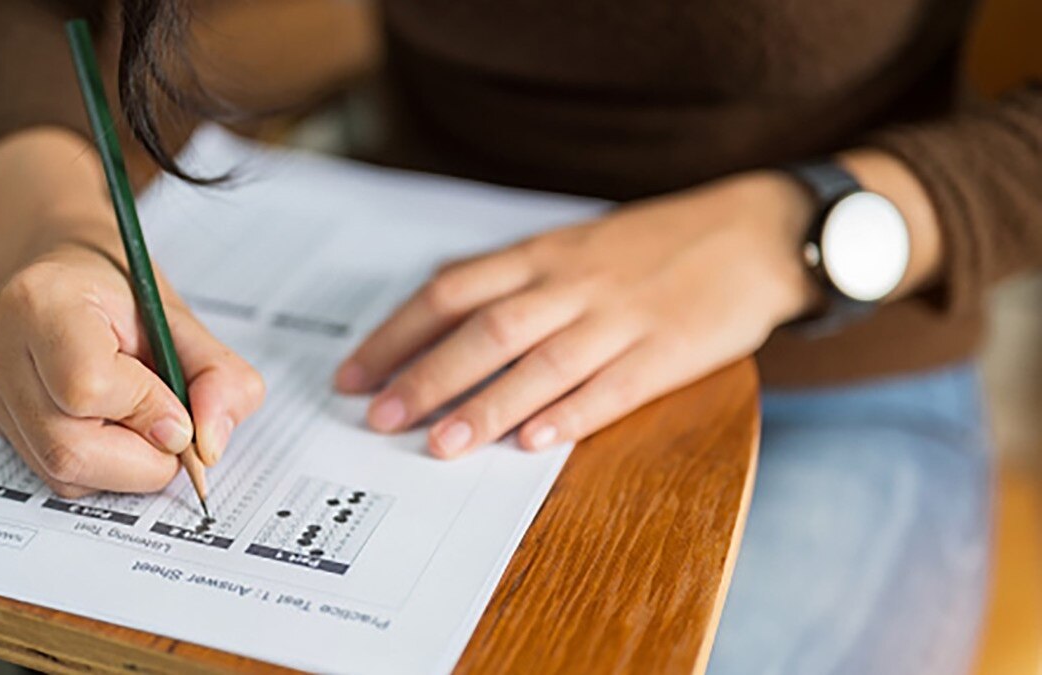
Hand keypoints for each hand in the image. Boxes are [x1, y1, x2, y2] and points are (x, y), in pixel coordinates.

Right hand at [0, 216, 263, 497]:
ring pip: (60, 471)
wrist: (67, 273)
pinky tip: (110, 426)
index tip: (181, 415)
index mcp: (44, 300)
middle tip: (171, 432)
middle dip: (140, 458)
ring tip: (141, 420)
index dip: (147, 413)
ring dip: (122, 466)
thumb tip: (208, 447)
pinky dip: (98, 465)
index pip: (87, 387)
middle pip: (68, 448)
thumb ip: (219, 379)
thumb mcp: (186, 322)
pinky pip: (51, 473)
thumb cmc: (123, 292)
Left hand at [335, 172, 816, 456]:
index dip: (398, 334)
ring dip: (487, 406)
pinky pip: (613, 387)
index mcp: (545, 255)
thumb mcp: (578, 243)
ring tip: (441, 444)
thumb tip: (444, 306)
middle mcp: (574, 284)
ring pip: (541, 363)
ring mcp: (622, 318)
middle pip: (485, 330)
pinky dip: (571, 414)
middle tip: (380, 417)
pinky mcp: (669, 351)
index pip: (452, 292)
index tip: (356, 373)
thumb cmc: (657, 243)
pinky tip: (533, 442)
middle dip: (426, 376)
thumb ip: (517, 276)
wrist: (757, 232)